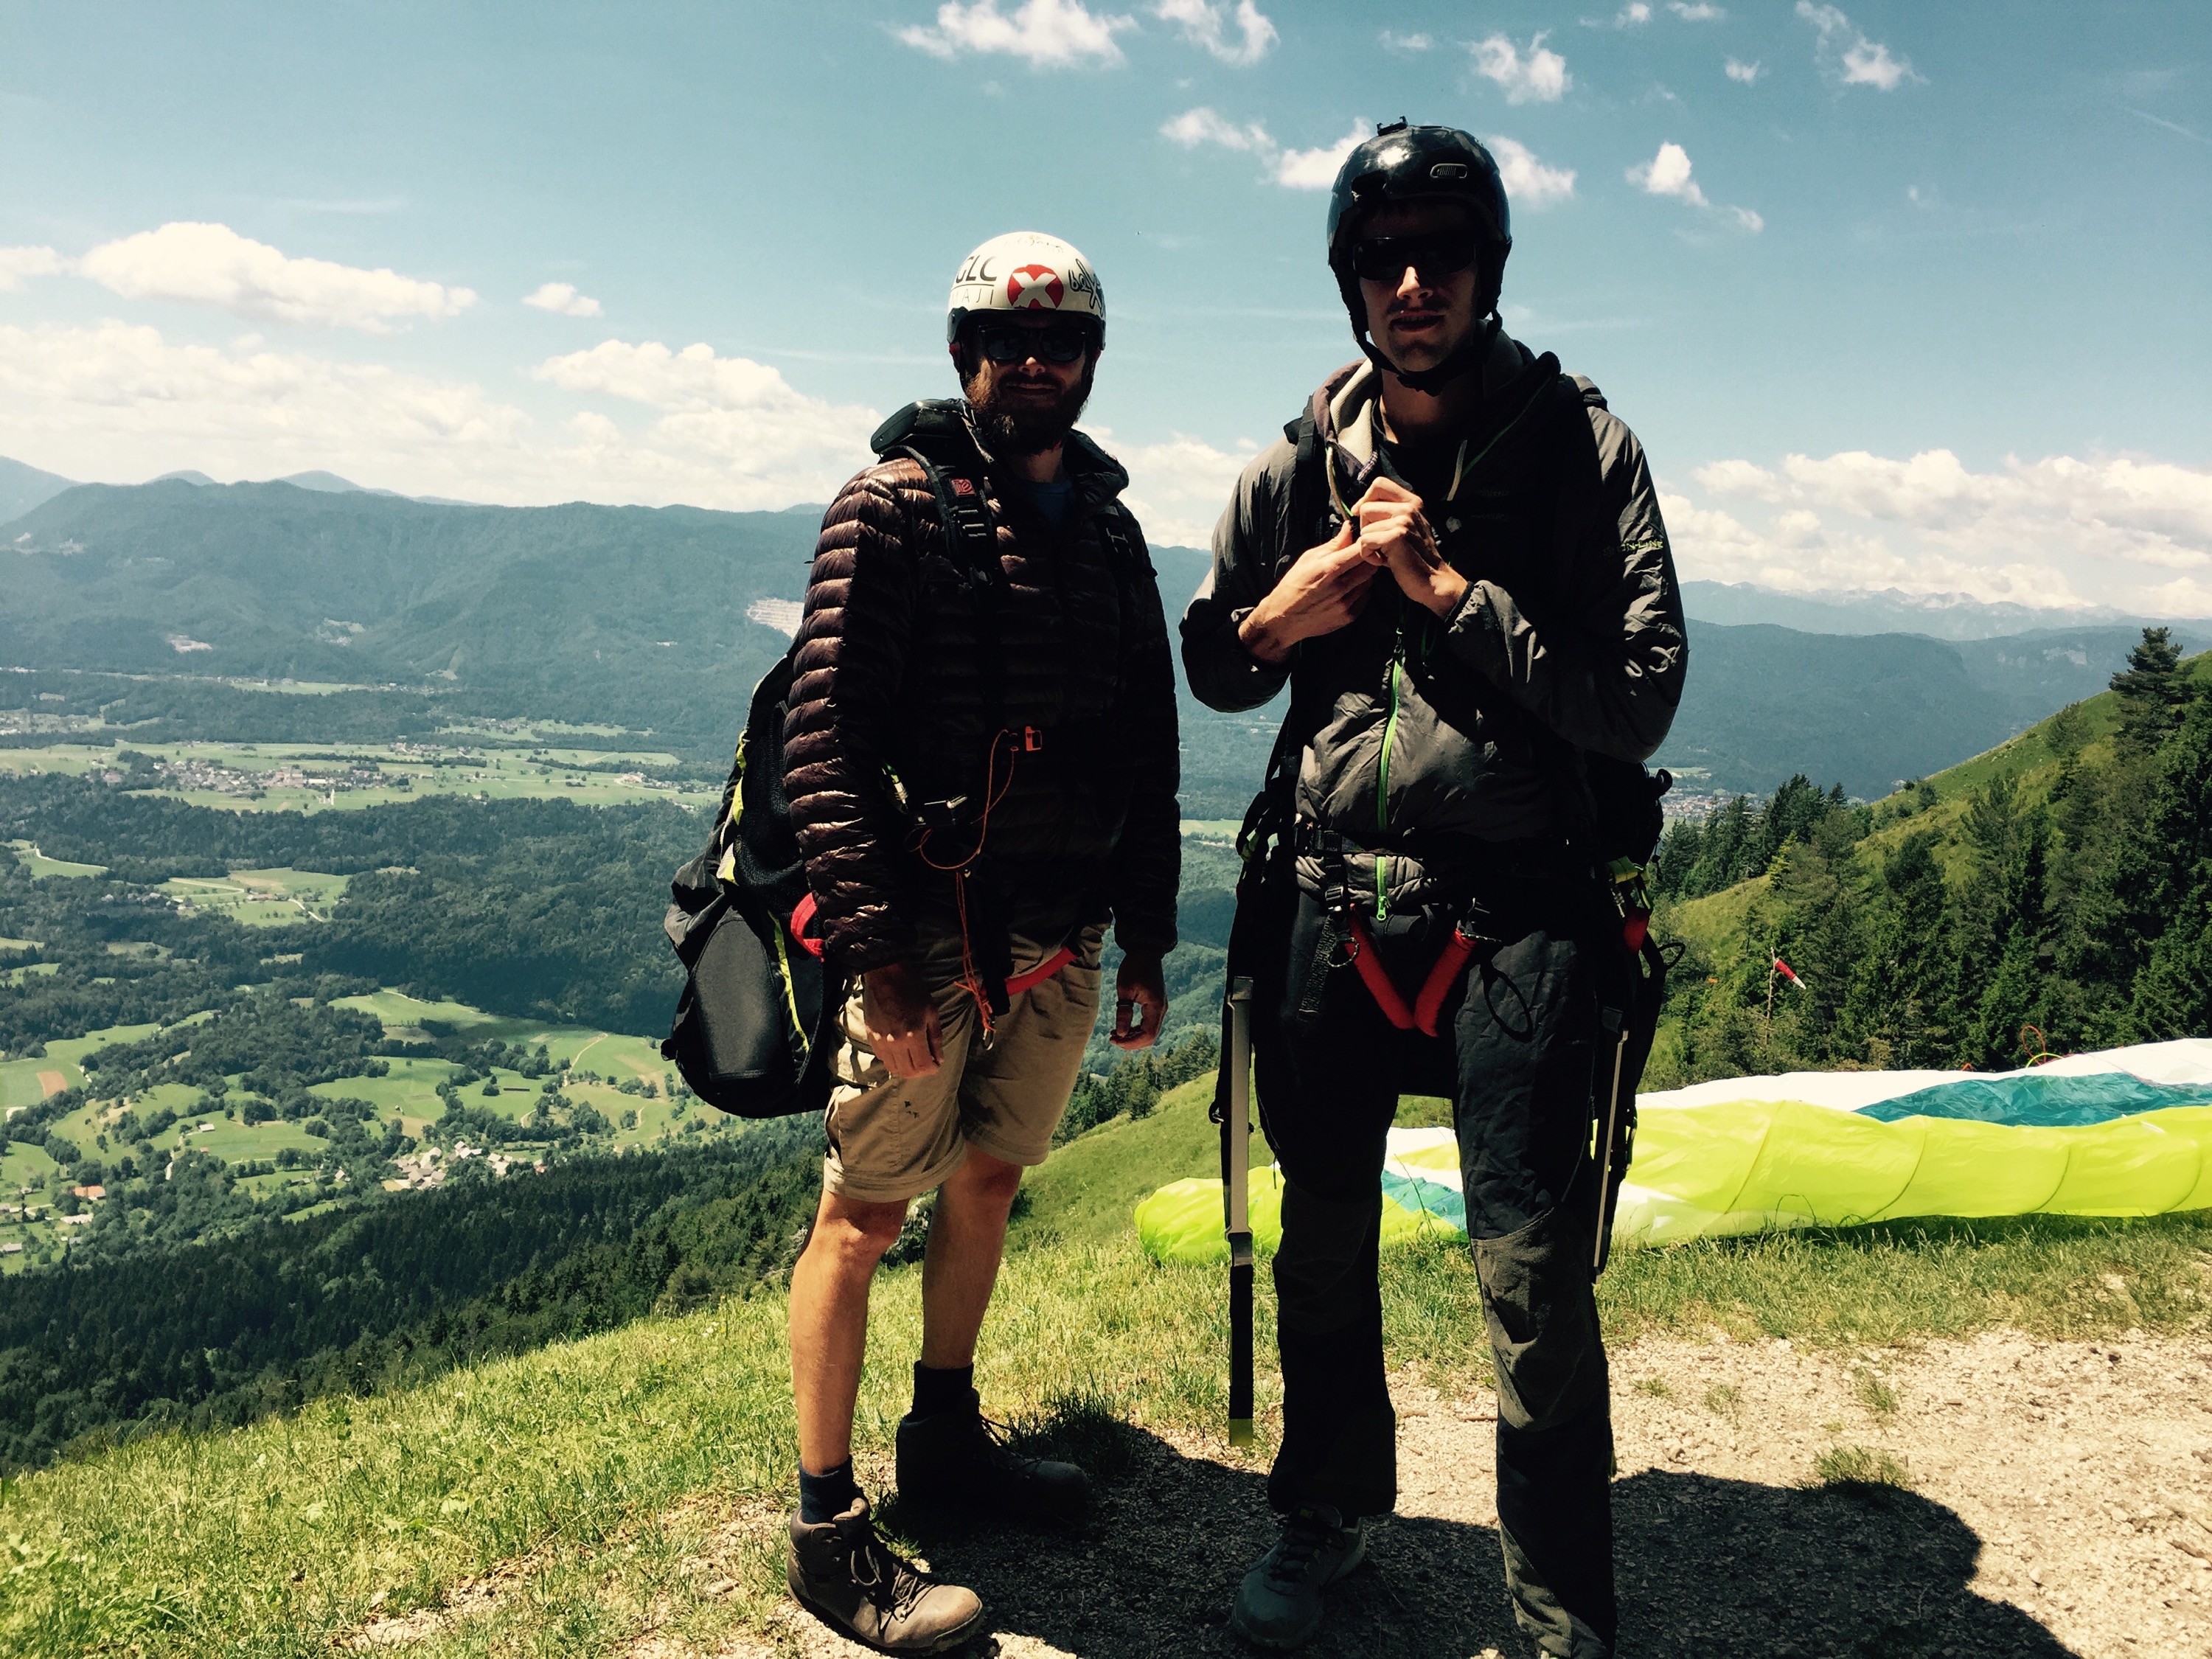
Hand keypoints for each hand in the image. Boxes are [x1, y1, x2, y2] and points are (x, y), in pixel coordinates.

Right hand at [862, 962, 942, 1077]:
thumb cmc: (912, 990)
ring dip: (905, 1068)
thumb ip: (935, 1038)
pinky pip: (881, 1057)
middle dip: (919, 1072)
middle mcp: (895, 1042)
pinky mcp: (870, 1036)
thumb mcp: (931, 1012)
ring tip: (912, 1058)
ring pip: (892, 1068)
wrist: (886, 976)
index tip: (935, 1064)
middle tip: (925, 1063)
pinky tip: (899, 1050)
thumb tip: (938, 1058)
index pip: (922, 1066)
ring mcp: (880, 1040)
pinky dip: (892, 1059)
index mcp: (913, 1035)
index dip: (932, 1069)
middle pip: (907, 1072)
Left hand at [1111, 950, 1166, 1050]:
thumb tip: (1120, 1034)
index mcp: (1155, 1007)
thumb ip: (1123, 1013)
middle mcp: (1161, 1010)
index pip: (1147, 1035)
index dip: (1131, 1043)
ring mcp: (1160, 1008)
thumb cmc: (1134, 968)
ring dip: (1133, 1036)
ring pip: (1149, 1032)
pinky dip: (1136, 1029)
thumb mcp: (1124, 990)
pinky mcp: (1155, 1005)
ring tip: (1115, 1034)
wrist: (1145, 952)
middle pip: (1150, 1037)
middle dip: (1131, 1042)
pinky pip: (1148, 1024)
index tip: (1114, 1040)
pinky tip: (1122, 1028)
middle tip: (1112, 1039)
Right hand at [1235, 518, 1379, 663]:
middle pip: (1371, 567)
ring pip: (1369, 583)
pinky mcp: (1348, 617)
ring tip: (1349, 576)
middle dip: (1368, 560)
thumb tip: (1349, 528)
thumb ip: (1333, 544)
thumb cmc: (1293, 585)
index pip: (1361, 551)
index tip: (1361, 544)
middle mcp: (1340, 587)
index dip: (1364, 545)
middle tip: (1357, 560)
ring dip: (1363, 577)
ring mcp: (1345, 604)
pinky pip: (1365, 598)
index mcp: (1329, 568)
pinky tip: (1346, 591)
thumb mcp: (1308, 559)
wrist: (1283, 619)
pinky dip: (1360, 592)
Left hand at [1355, 476, 1468, 618]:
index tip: (1362, 515)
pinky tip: (1385, 562)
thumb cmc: (1416, 558)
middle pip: (1365, 507)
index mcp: (1412, 502)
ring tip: (1386, 555)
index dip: (1365, 498)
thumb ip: (1390, 513)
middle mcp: (1409, 507)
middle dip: (1365, 528)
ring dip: (1368, 545)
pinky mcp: (1396, 537)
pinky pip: (1364, 542)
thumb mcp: (1408, 527)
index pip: (1379, 484)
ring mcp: (1404, 521)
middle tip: (1380, 544)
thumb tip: (1358, 507)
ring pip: (1363, 528)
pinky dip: (1369, 556)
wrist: (1434, 581)